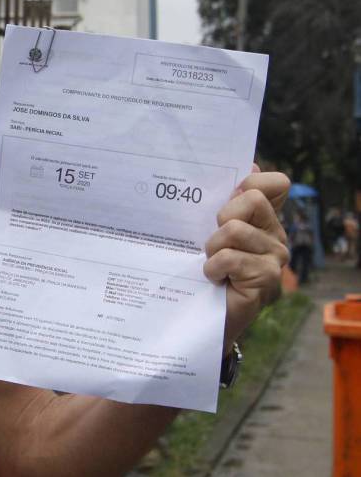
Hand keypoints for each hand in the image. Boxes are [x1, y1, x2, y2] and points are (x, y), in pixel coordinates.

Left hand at [203, 165, 290, 352]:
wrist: (201, 314)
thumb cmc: (200, 268)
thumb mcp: (206, 230)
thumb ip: (223, 200)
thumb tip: (251, 162)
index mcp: (263, 219)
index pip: (275, 183)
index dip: (251, 183)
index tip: (228, 198)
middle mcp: (275, 235)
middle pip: (251, 199)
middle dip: (223, 216)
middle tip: (212, 240)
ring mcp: (274, 258)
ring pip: (235, 229)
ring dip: (212, 247)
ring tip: (210, 263)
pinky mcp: (267, 279)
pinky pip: (230, 257)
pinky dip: (212, 267)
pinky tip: (213, 278)